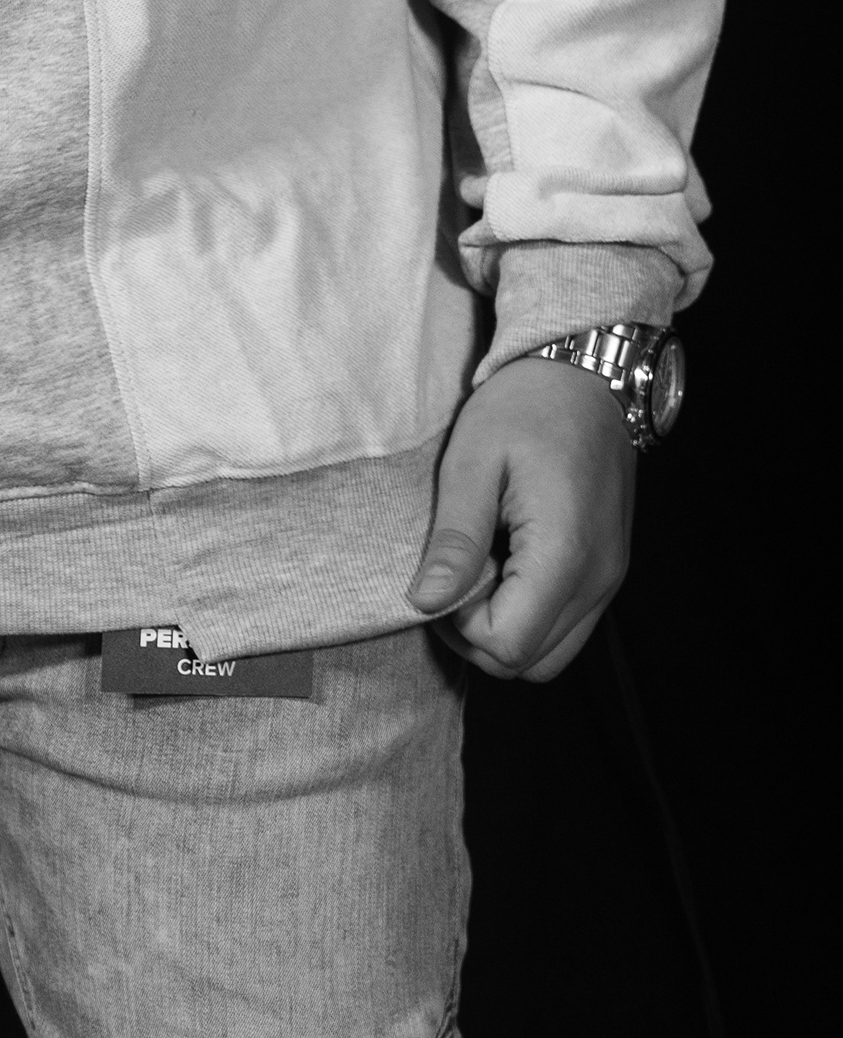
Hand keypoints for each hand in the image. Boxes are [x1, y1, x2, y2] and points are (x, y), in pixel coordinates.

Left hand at [409, 356, 634, 681]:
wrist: (584, 374)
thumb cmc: (525, 406)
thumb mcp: (472, 460)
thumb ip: (454, 539)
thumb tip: (426, 602)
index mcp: (566, 552)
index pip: (507, 645)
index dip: (461, 624)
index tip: (445, 573)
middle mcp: (599, 578)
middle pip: (530, 664)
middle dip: (478, 636)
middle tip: (455, 573)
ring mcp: (610, 579)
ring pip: (550, 655)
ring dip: (505, 629)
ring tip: (481, 567)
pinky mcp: (609, 572)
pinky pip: (566, 627)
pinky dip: (529, 614)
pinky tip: (508, 562)